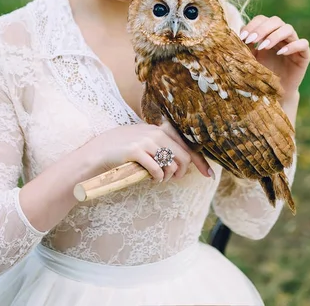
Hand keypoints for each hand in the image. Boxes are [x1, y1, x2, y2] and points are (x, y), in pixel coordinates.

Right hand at [85, 120, 213, 182]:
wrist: (99, 151)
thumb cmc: (123, 149)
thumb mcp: (143, 140)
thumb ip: (161, 145)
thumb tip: (182, 160)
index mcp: (159, 129)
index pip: (187, 145)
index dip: (201, 162)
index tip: (210, 175)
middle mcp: (155, 132)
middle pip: (183, 157)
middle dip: (181, 172)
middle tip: (173, 179)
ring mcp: (146, 141)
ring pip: (171, 164)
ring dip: (168, 176)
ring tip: (160, 179)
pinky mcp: (136, 151)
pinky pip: (157, 169)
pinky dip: (158, 178)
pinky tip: (152, 179)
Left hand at [240, 15, 309, 98]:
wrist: (273, 91)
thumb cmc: (260, 73)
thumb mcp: (250, 58)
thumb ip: (246, 46)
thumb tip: (238, 32)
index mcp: (267, 33)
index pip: (262, 19)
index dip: (252, 25)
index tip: (243, 37)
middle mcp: (281, 35)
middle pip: (275, 20)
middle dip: (262, 29)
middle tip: (252, 40)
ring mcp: (293, 43)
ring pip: (288, 29)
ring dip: (274, 35)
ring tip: (263, 47)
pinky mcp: (303, 55)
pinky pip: (303, 44)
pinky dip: (292, 46)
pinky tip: (281, 53)